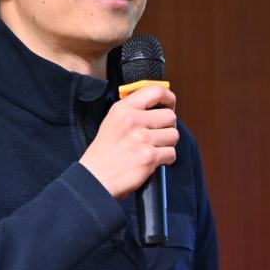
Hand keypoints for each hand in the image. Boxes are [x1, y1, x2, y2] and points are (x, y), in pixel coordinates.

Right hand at [79, 85, 178, 199]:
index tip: (169, 105)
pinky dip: (166, 159)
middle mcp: (132, 120)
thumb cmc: (104, 153)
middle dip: (168, 127)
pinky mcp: (149, 157)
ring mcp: (141, 139)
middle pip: (170, 116)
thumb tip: (158, 104)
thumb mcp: (112, 121)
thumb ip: (132, 110)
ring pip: (174, 135)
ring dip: (168, 144)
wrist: (95, 178)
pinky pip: (171, 153)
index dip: (169, 98)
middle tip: (159, 135)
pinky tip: (154, 161)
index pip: (155, 91)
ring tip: (154, 149)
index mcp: (123, 109)